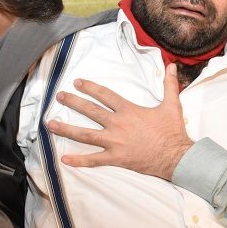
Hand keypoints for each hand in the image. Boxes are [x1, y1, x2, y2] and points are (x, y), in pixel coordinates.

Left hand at [46, 63, 192, 179]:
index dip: (90, 87)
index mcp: (128, 110)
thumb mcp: (172, 105)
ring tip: (51, 124)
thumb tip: (173, 67)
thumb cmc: (172, 132)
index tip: (78, 83)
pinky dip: (79, 160)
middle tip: (59, 96)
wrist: (175, 156)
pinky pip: (94, 160)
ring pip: (86, 135)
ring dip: (67, 129)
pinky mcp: (116, 159)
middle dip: (73, 102)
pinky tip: (64, 158)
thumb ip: (169, 85)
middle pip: (90, 111)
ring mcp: (114, 143)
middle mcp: (117, 124)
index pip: (105, 95)